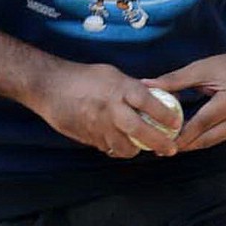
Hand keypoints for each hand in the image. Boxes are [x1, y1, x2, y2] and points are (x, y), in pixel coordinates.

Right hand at [31, 63, 181, 158]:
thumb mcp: (111, 74)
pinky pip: (108, 148)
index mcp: (119, 89)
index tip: (176, 122)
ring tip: (142, 147)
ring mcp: (99, 126)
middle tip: (171, 149)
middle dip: (159, 143)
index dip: (166, 114)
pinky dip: (116, 148)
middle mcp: (111, 109)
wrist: (49, 87)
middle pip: (141, 131)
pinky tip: (119, 143)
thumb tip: (153, 97)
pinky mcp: (88, 137)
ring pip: (124, 148)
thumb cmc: (82, 77)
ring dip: (136, 150)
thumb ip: (131, 88)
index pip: (149, 103)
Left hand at [150, 47, 225, 152]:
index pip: (202, 122)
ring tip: (170, 146)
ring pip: (212, 141)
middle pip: (207, 138)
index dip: (181, 134)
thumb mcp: (201, 68)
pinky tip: (187, 139)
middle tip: (162, 149)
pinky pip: (218, 138)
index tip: (162, 140)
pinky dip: (202, 139)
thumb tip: (147, 86)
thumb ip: (174, 80)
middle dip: (184, 144)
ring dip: (192, 144)